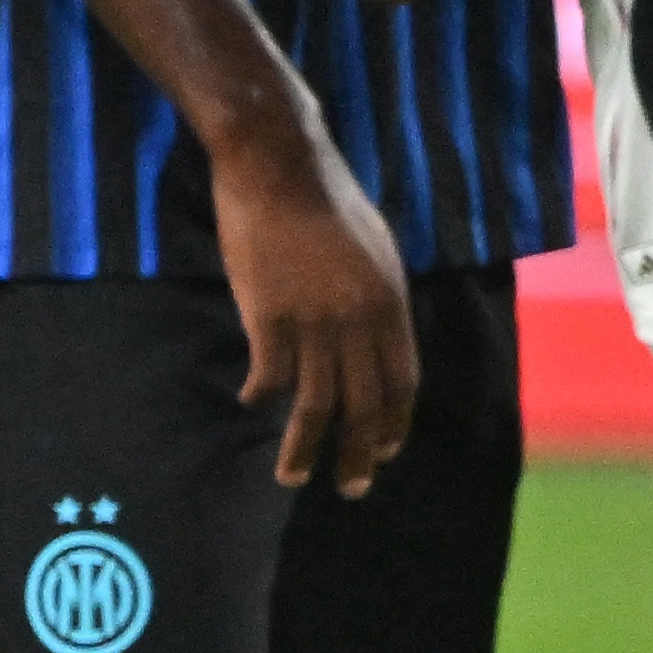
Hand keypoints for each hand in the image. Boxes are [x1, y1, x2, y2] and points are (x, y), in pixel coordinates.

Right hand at [208, 108, 418, 493]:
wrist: (279, 163)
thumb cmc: (326, 201)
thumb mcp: (374, 250)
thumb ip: (377, 300)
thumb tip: (376, 343)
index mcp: (391, 302)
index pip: (401, 381)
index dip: (393, 423)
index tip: (383, 453)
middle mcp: (359, 319)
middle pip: (363, 404)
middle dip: (357, 453)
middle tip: (351, 488)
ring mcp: (314, 319)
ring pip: (315, 404)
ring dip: (304, 448)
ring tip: (293, 477)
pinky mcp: (269, 315)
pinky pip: (269, 375)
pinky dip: (260, 394)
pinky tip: (250, 402)